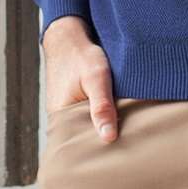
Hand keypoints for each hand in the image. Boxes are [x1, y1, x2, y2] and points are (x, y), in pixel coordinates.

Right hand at [42, 15, 117, 141]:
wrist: (68, 40)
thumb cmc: (81, 56)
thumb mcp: (96, 78)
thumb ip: (101, 106)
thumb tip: (109, 137)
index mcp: (62, 122)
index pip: (84, 148)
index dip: (104, 147)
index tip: (124, 142)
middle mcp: (61, 123)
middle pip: (87, 140)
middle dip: (105, 137)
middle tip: (126, 132)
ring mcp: (66, 116)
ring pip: (89, 128)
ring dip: (103, 125)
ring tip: (120, 122)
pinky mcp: (72, 108)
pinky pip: (88, 118)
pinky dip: (99, 115)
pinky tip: (112, 111)